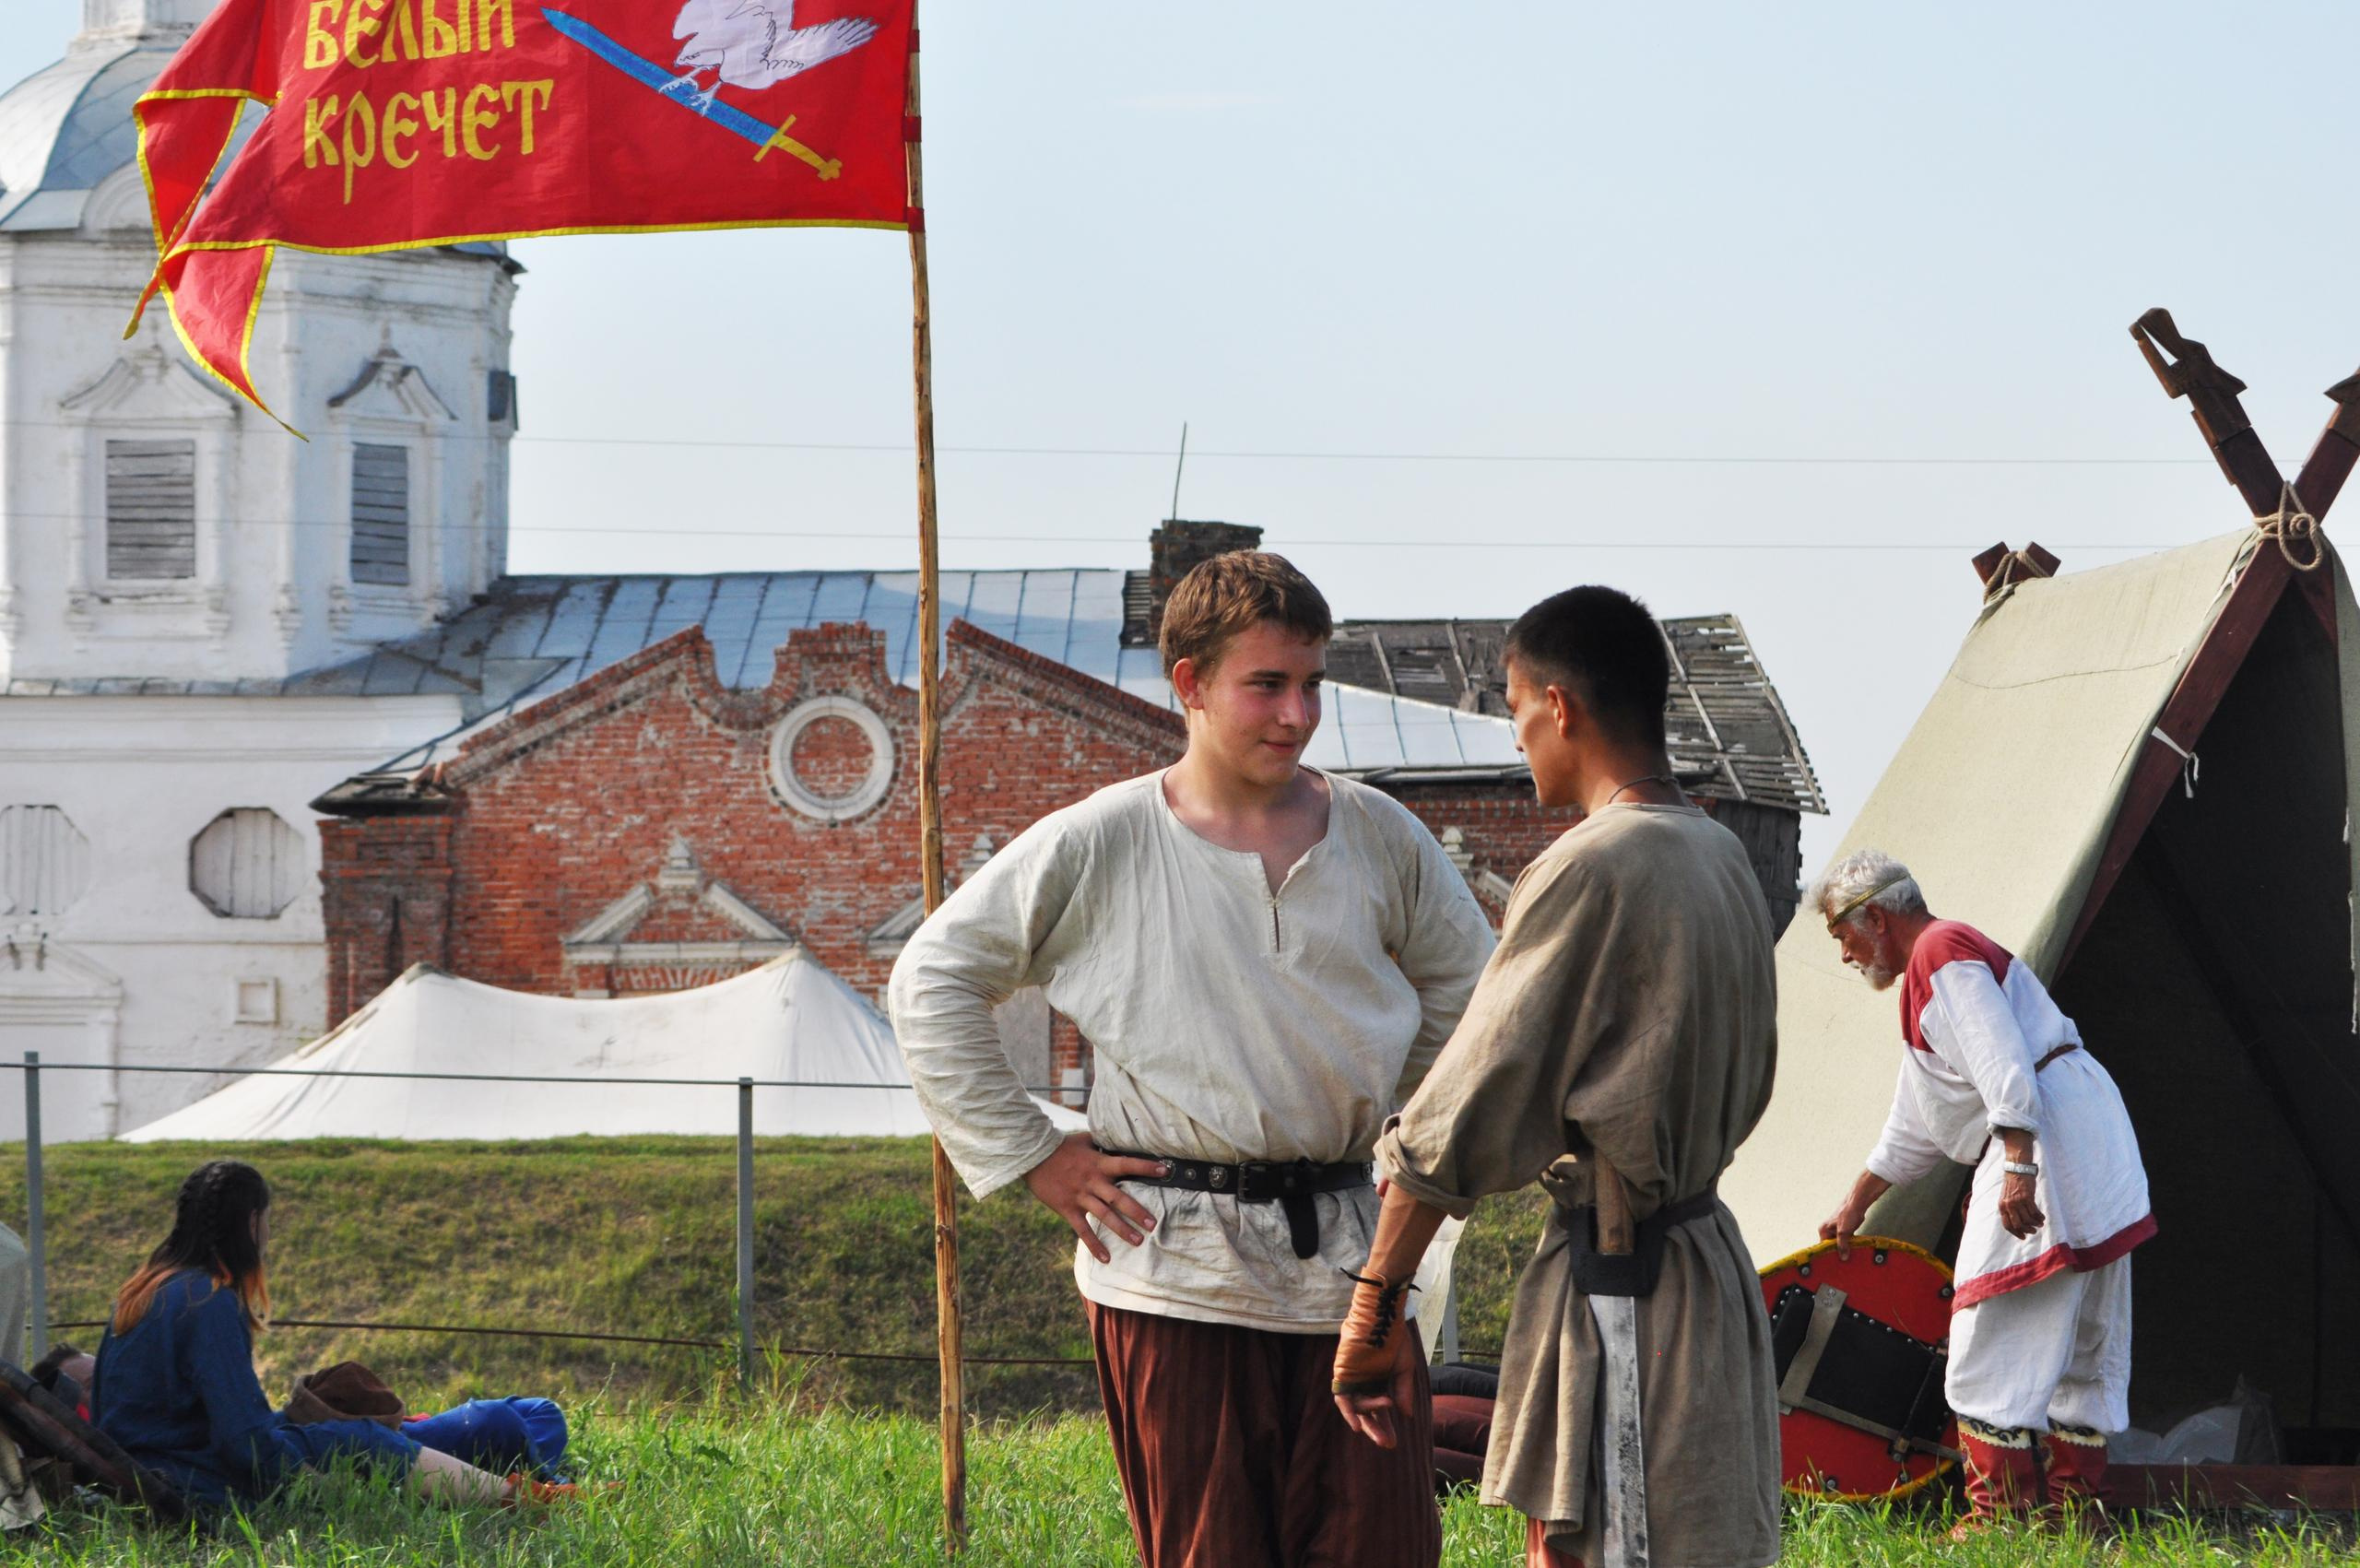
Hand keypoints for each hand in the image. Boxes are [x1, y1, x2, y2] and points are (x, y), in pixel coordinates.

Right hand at [1022, 1132, 1167, 1263]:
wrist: (1033, 1156)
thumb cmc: (1060, 1146)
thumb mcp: (1084, 1139)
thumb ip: (1102, 1142)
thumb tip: (1119, 1135)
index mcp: (1098, 1163)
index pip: (1127, 1164)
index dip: (1146, 1166)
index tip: (1165, 1170)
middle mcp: (1092, 1181)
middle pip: (1118, 1198)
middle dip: (1137, 1211)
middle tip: (1153, 1224)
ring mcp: (1080, 1196)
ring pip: (1104, 1216)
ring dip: (1121, 1229)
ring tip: (1138, 1241)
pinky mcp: (1067, 1208)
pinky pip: (1082, 1229)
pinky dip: (1093, 1244)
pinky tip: (1106, 1258)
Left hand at [1333, 1295, 1420, 1449]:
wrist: (1382, 1316)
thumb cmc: (1394, 1337)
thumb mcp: (1404, 1368)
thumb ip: (1403, 1391)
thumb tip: (1406, 1416)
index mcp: (1379, 1381)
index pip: (1380, 1410)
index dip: (1386, 1426)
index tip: (1394, 1442)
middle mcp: (1364, 1382)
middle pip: (1367, 1413)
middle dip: (1377, 1429)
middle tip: (1389, 1444)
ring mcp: (1352, 1378)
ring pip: (1356, 1406)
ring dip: (1368, 1417)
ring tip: (1384, 1415)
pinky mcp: (1342, 1371)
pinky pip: (1341, 1396)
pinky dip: (1348, 1411)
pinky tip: (1356, 1426)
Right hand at [1819, 1197, 1871, 1260]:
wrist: (1857, 1205)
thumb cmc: (1848, 1214)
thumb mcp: (1844, 1232)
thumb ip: (1842, 1245)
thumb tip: (1843, 1258)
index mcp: (1823, 1230)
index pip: (1823, 1247)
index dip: (1829, 1255)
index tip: (1835, 1263)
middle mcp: (1827, 1231)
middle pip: (1831, 1247)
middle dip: (1837, 1253)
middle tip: (1843, 1262)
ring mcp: (1836, 1231)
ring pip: (1839, 1245)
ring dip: (1844, 1250)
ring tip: (1849, 1258)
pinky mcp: (1844, 1232)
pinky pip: (1845, 1242)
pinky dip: (1849, 1246)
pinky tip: (1853, 1252)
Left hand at [1998, 1170, 2044, 1238]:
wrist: (2017, 1170)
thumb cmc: (2012, 1184)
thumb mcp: (2006, 1197)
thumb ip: (2009, 1209)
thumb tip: (2017, 1223)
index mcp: (2001, 1206)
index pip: (2007, 1225)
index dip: (2016, 1233)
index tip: (2023, 1236)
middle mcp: (2008, 1205)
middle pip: (2018, 1224)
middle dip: (2027, 1230)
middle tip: (2033, 1231)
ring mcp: (2017, 1201)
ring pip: (2028, 1219)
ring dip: (2035, 1223)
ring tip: (2040, 1224)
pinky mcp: (2027, 1197)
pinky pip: (2034, 1212)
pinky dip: (2039, 1217)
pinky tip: (2042, 1217)